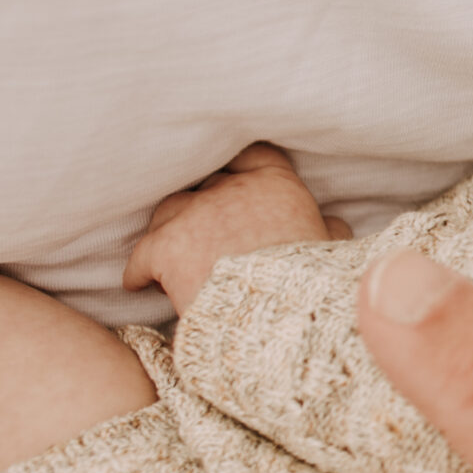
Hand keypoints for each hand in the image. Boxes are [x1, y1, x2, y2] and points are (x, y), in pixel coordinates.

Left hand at [119, 144, 348, 312]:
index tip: (235, 180)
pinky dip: (139, 272)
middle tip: (204, 230)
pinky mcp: (165, 248)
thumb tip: (332, 222)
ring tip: (172, 257)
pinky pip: (141, 258)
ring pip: (168, 213)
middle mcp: (232, 189)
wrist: (275, 318)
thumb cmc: (308, 285)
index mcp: (277, 186)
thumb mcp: (331, 252)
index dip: (241, 167)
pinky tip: (141, 284)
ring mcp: (195, 216)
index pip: (254, 155)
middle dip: (204, 205)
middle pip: (205, 184)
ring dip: (170, 232)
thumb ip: (329, 230)